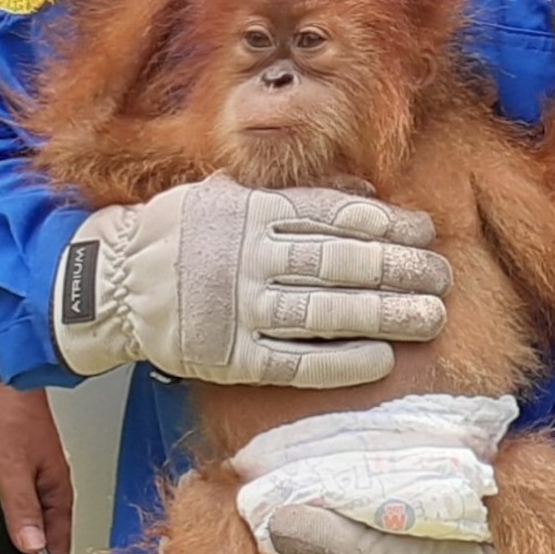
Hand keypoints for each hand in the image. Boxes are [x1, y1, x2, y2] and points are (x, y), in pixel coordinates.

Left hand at [0, 369, 73, 553]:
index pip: (56, 552)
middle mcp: (43, 497)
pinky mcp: (3, 482)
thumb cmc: (9, 413)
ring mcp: (23, 490)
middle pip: (29, 553)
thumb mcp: (11, 466)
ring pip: (7, 540)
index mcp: (55, 495)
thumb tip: (32, 548)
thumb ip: (21, 509)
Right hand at [51, 175, 452, 388]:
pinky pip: (295, 361)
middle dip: (400, 269)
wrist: (111, 283)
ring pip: (327, 311)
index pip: (334, 216)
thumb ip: (295, 194)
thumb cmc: (179, 233)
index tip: (425, 232)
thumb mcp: (227, 194)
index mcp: (252, 213)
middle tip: (442, 276)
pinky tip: (382, 358)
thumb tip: (364, 192)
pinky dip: (341, 361)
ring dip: (385, 314)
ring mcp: (240, 310)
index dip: (387, 225)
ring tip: (432, 316)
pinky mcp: (231, 357)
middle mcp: (250, 258)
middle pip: (341, 263)